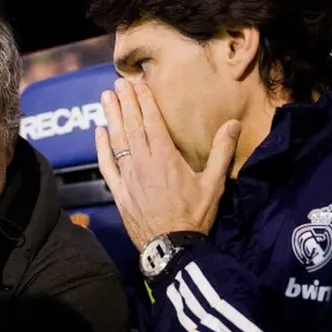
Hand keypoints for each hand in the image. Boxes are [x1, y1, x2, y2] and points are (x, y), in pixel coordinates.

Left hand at [95, 79, 240, 249]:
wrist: (171, 247)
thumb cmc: (194, 216)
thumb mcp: (214, 184)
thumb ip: (222, 152)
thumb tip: (232, 124)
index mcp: (166, 158)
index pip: (152, 122)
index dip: (145, 101)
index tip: (137, 84)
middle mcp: (143, 162)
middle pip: (131, 126)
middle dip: (125, 103)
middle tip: (117, 84)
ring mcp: (128, 177)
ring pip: (116, 141)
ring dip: (111, 117)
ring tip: (106, 98)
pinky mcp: (119, 191)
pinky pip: (106, 165)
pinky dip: (101, 147)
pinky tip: (98, 132)